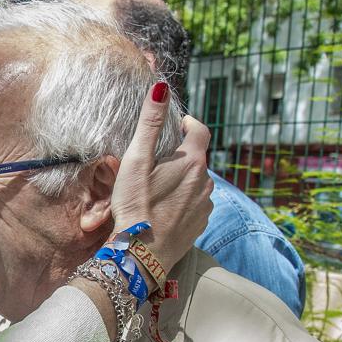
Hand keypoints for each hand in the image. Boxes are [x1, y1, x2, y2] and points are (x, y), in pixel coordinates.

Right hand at [109, 82, 212, 275]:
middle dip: (179, 155)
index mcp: (192, 161)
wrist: (141, 254)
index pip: (200, 130)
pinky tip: (162, 209)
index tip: (174, 127)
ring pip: (196, 181)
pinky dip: (182, 201)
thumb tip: (160, 87)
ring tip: (157, 189)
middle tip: (155, 162)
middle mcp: (206, 181)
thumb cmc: (136, 206)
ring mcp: (205, 204)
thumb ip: (150, 122)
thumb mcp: (136, 160)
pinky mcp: (200, 224)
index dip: (187, 124)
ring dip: (182, 179)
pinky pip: (195, 204)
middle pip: (197, 157)